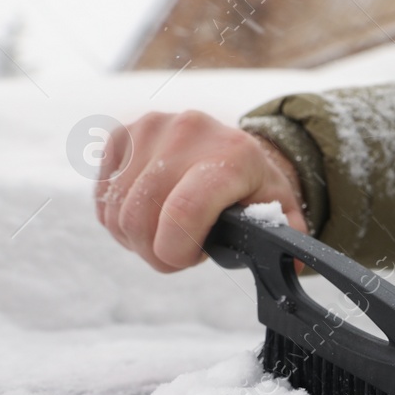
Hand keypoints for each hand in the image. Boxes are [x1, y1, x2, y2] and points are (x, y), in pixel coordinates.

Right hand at [95, 110, 306, 271]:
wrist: (231, 147)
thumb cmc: (253, 190)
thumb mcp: (279, 213)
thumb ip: (285, 242)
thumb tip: (291, 266)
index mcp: (232, 155)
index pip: (183, 212)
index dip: (174, 252)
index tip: (186, 260)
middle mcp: (188, 132)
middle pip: (141, 218)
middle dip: (156, 252)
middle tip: (179, 252)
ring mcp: (149, 128)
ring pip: (117, 212)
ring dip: (137, 238)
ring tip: (168, 232)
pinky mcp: (121, 135)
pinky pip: (103, 199)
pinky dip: (119, 220)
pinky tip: (148, 215)